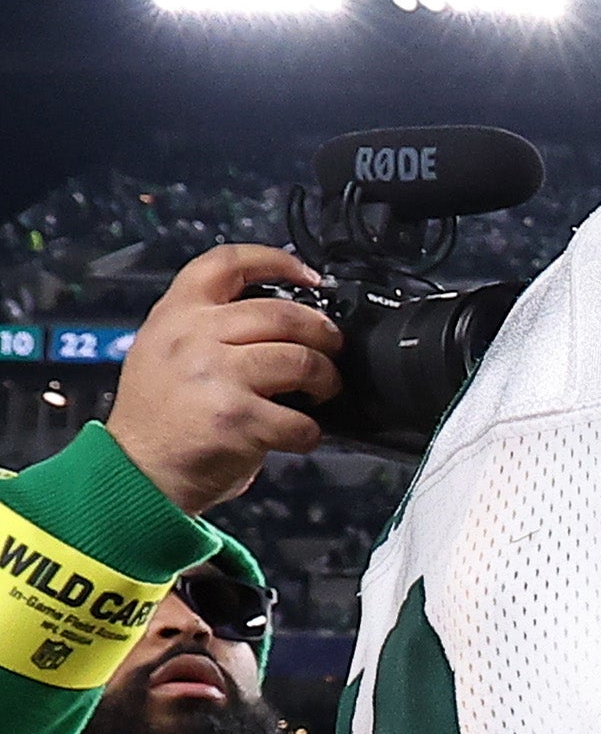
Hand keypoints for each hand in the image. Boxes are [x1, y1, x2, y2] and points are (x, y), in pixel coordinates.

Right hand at [107, 244, 342, 512]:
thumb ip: (207, 326)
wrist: (136, 472)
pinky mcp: (236, 418)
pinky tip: (299, 434)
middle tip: (331, 349)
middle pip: (283, 313)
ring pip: (301, 360)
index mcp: (175, 315)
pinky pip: (300, 420)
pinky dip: (310, 431)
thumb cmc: (158, 417)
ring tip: (321, 391)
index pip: (226, 263)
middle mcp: (193, 338)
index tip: (308, 276)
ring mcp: (215, 376)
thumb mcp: (162, 350)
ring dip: (326, 379)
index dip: (276, 261)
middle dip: (322, 333)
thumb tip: (279, 319)